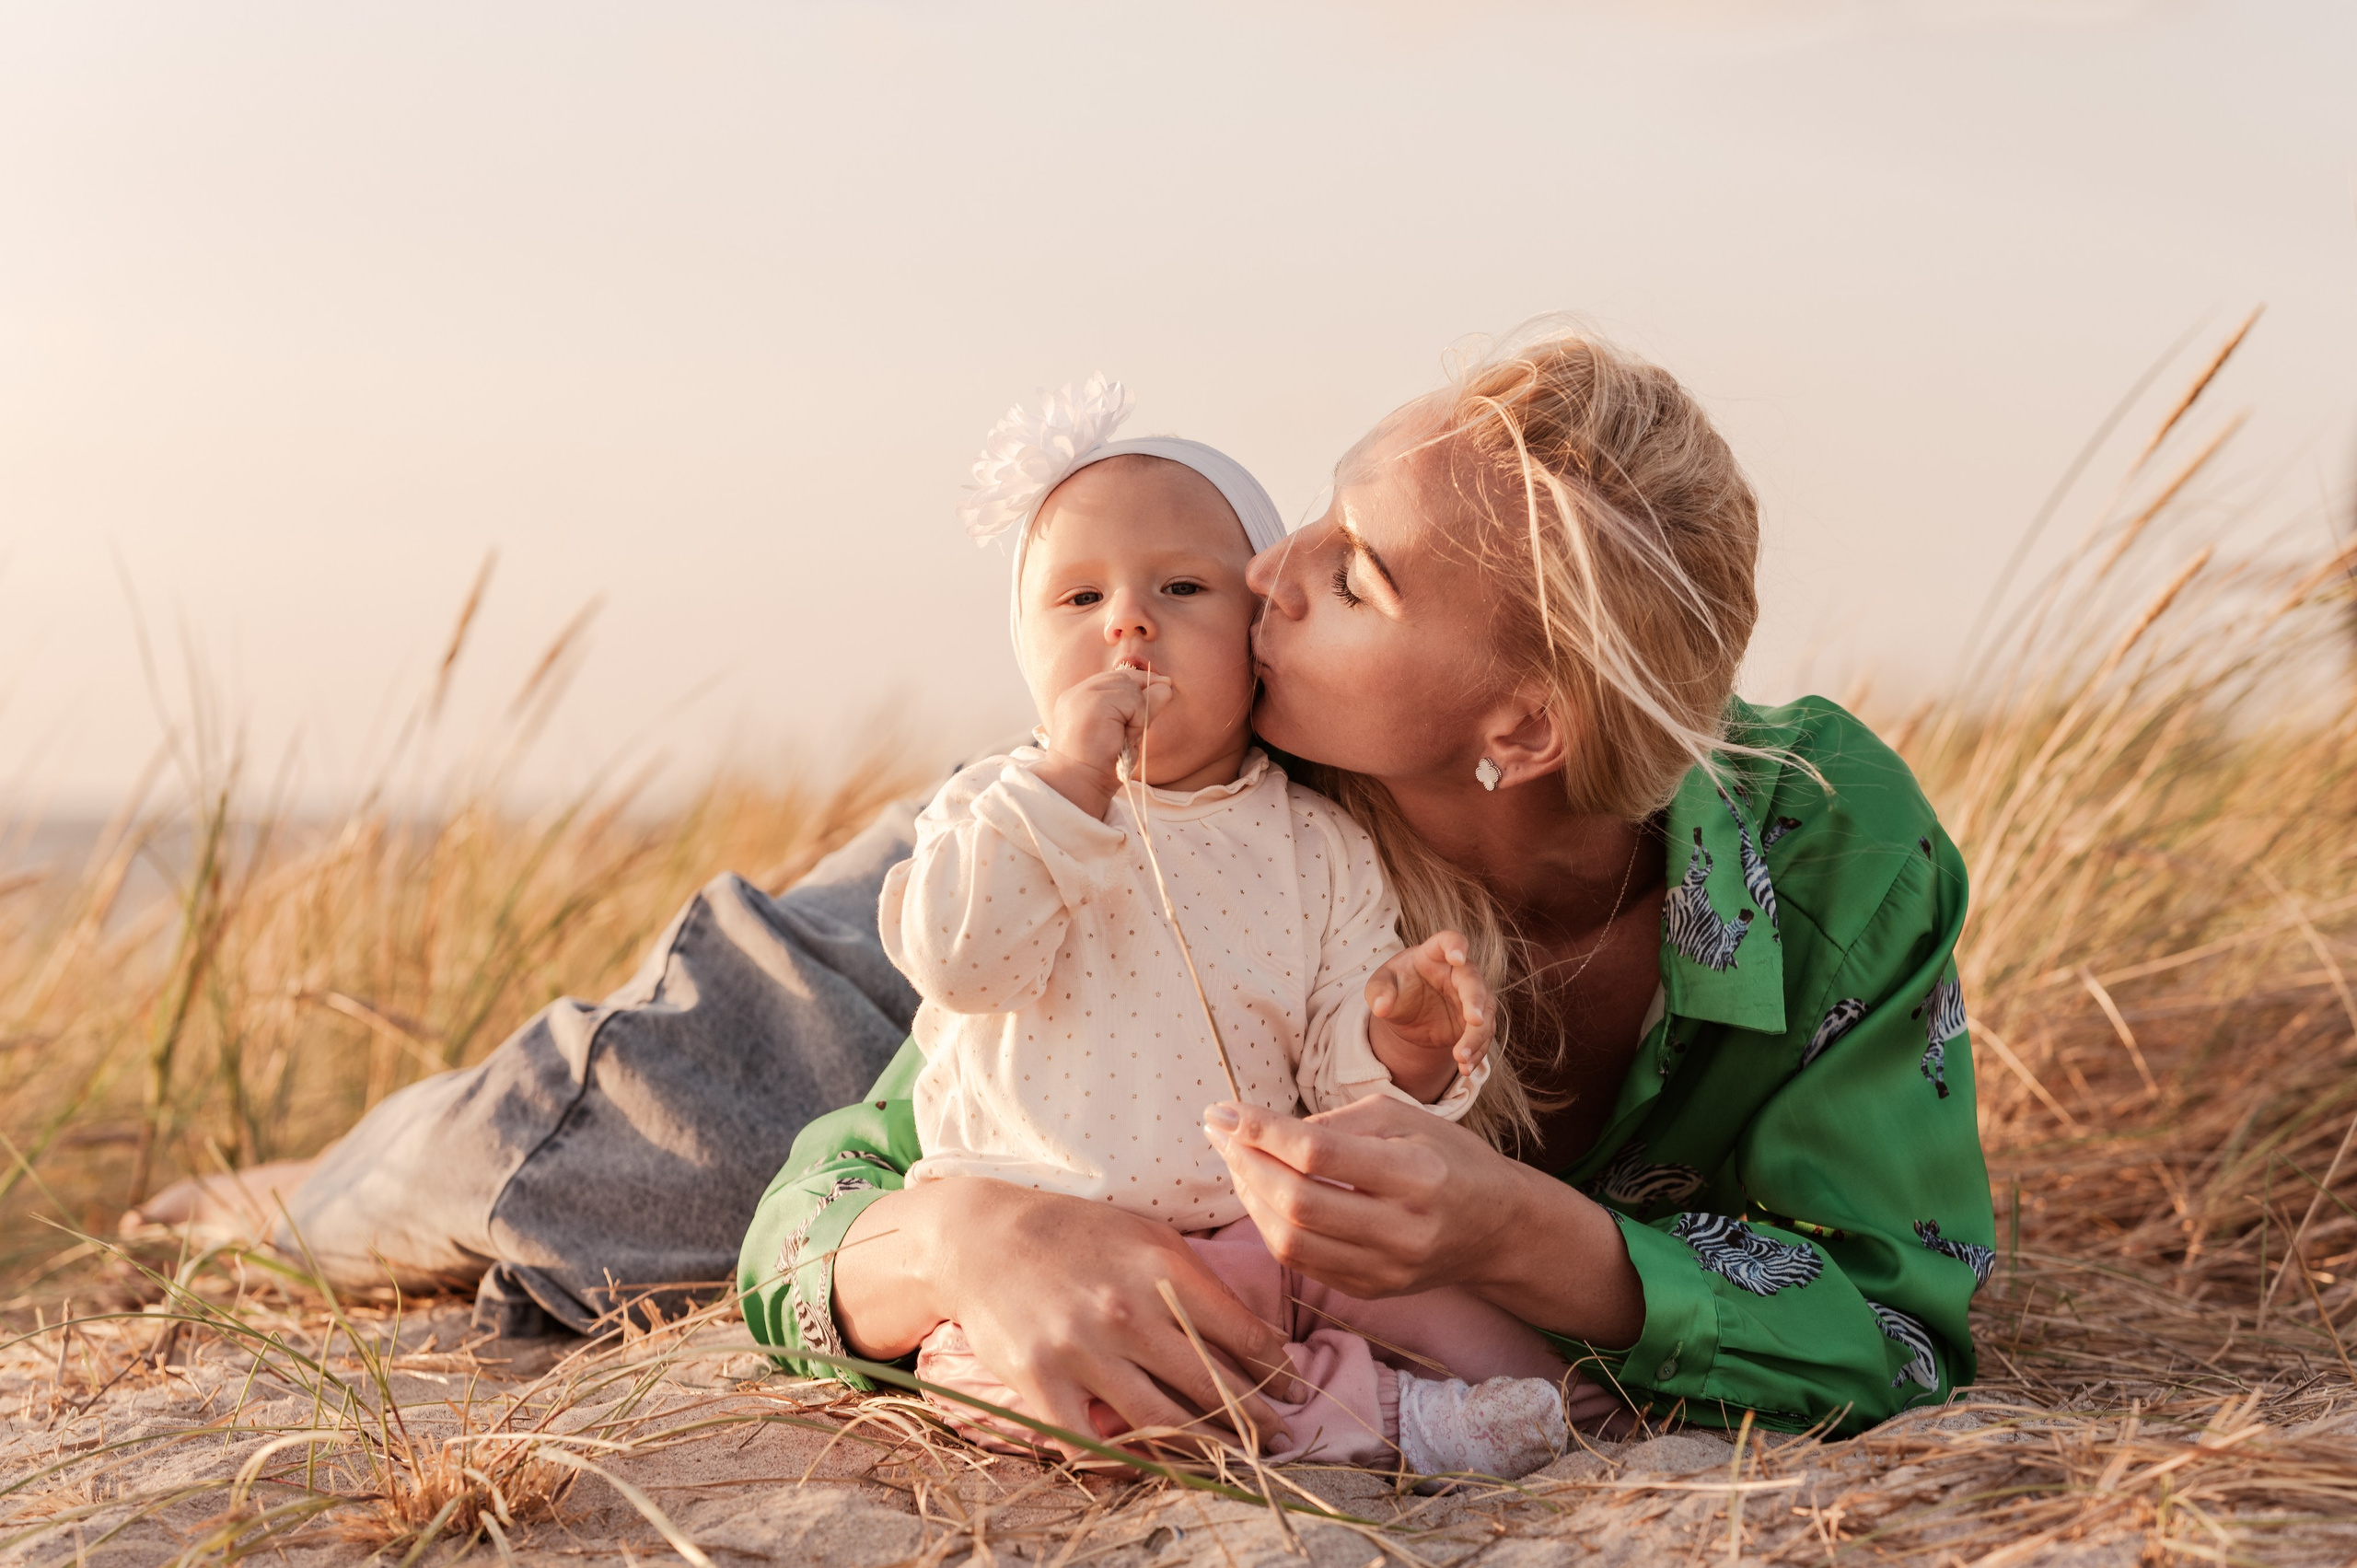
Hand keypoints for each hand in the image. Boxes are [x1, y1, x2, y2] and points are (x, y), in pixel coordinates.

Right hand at [833, 1177, 1295, 1463]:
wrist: (982, 1236)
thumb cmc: (1075, 1233)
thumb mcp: (1145, 1235)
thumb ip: (1198, 1279)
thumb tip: (1258, 1333)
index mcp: (1160, 1268)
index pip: (1240, 1330)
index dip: (1276, 1369)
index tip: (1295, 1390)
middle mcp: (1126, 1311)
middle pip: (1211, 1384)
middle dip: (1256, 1418)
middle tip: (1282, 1438)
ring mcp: (1082, 1350)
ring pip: (1162, 1421)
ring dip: (1207, 1449)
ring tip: (1234, 1461)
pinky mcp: (1041, 1381)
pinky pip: (1091, 1441)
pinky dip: (1124, 1462)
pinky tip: (1151, 1468)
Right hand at [1033, 666, 1172, 818]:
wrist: (1079, 785)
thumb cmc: (1100, 767)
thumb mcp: (1126, 733)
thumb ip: (1143, 709)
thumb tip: (1167, 684)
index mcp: (1080, 698)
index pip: (1117, 679)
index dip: (1139, 687)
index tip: (1153, 703)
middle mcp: (1079, 692)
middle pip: (1124, 677)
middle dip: (1139, 698)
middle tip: (1132, 730)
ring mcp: (1084, 695)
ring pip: (1130, 686)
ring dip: (1137, 711)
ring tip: (1122, 737)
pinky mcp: (1094, 703)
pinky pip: (1131, 699)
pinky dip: (1136, 716)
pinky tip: (1122, 736)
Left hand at [1201, 1094, 1643, 1345]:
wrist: (1499, 1229)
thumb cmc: (1448, 1157)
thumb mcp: (1402, 1118)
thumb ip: (1333, 1124)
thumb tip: (1257, 1128)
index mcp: (1417, 1174)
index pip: (1319, 1156)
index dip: (1263, 1132)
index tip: (1225, 1109)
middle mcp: (1403, 1230)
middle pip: (1296, 1204)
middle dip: (1245, 1164)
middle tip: (1219, 1132)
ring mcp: (1387, 1270)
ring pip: (1290, 1242)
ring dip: (1248, 1197)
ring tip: (1234, 1159)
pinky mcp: (1373, 1291)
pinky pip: (1302, 1263)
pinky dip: (1270, 1226)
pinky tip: (1260, 1193)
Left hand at [1365, 929, 1493, 1102]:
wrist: (1409, 1012)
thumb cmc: (1396, 988)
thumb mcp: (1380, 987)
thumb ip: (1379, 992)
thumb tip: (1381, 1007)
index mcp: (1435, 954)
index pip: (1449, 940)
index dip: (1456, 945)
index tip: (1457, 955)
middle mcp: (1459, 972)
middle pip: (1473, 980)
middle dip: (1475, 1000)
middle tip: (1474, 1020)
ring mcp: (1471, 996)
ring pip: (1484, 1013)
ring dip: (1476, 1036)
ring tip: (1460, 1058)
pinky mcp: (1476, 1021)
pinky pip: (1483, 1036)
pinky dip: (1476, 1052)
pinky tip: (1465, 1067)